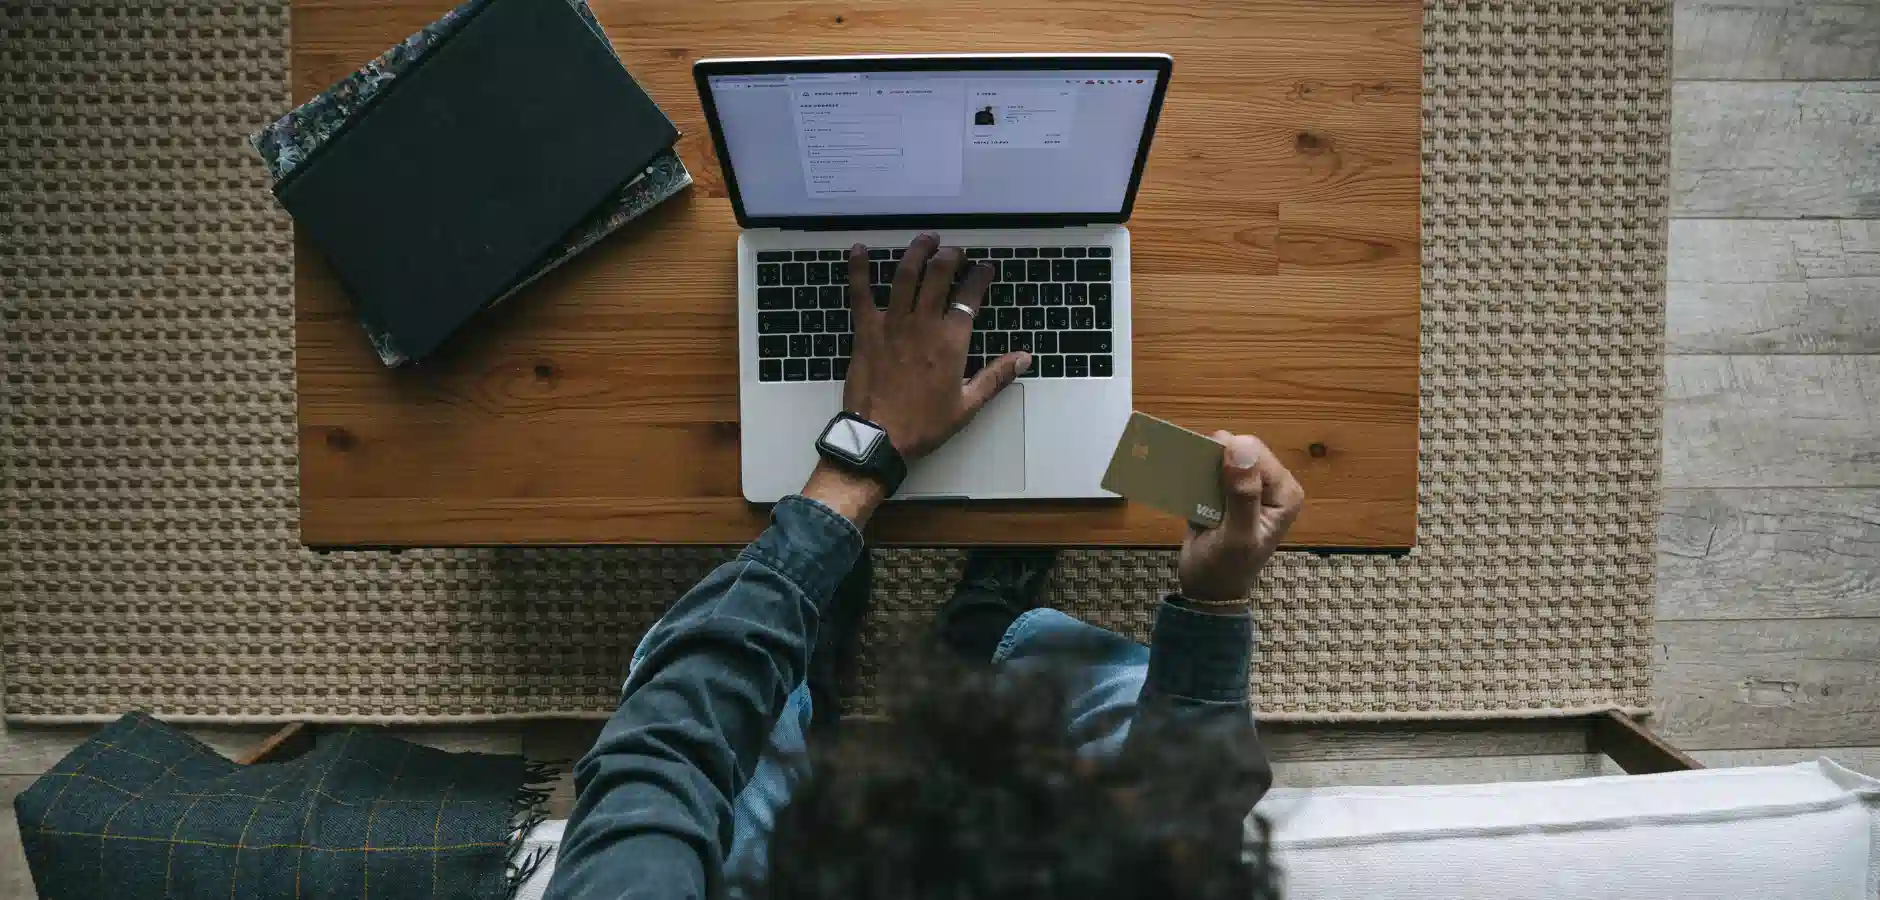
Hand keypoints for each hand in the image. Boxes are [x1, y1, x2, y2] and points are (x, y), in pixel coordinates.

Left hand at [839, 234, 1030, 459]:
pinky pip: (861, 293)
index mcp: (951, 341)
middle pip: (938, 275)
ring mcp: (892, 324)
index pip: (970, 296)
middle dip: (949, 256)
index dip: (979, 276)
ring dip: (916, 251)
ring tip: (925, 239)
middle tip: (954, 250)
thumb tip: (1024, 357)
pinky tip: (858, 250)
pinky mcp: (866, 330)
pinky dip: (858, 269)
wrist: (880, 437)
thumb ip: (996, 376)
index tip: (984, 267)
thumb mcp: (968, 404)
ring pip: (905, 275)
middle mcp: (923, 324)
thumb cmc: (925, 424)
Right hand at [1176, 433, 1305, 603]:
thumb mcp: (1237, 536)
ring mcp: (1249, 487)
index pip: (1254, 452)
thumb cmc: (1225, 569)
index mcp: (1284, 492)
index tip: (1204, 476)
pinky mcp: (1228, 492)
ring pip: (1222, 455)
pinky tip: (1188, 488)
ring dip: (1203, 465)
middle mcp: (1271, 485)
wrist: (1207, 591)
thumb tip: (1240, 447)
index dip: (1226, 456)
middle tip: (1196, 485)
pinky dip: (1197, 473)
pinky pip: (1211, 469)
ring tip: (1191, 486)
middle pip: (1238, 449)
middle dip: (1214, 460)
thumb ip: (1243, 495)